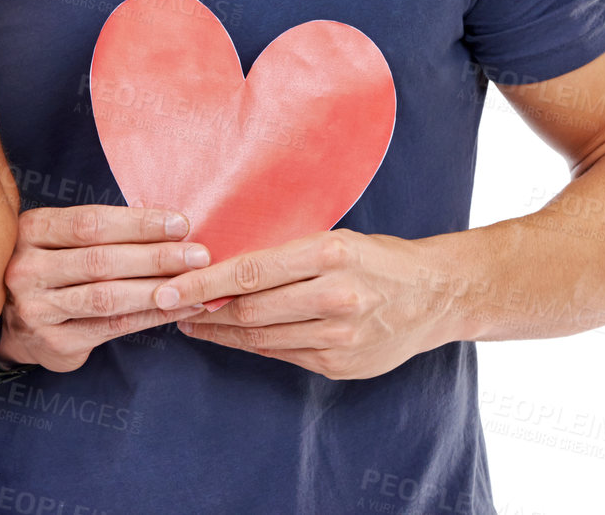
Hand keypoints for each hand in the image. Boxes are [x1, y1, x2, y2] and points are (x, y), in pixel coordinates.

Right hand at [0, 205, 212, 372]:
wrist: (9, 323)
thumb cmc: (51, 268)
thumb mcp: (59, 238)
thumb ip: (100, 230)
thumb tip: (167, 221)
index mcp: (31, 230)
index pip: (91, 223)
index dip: (138, 223)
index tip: (180, 223)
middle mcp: (28, 268)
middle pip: (102, 260)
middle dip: (156, 256)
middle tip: (199, 254)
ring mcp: (38, 308)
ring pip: (108, 296)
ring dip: (157, 288)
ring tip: (195, 283)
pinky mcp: (55, 342)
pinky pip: (111, 327)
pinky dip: (149, 317)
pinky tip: (177, 309)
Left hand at [152, 229, 458, 379]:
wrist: (435, 295)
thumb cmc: (378, 258)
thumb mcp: (334, 239)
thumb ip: (284, 255)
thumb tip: (223, 266)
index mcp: (330, 254)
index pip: (251, 270)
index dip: (204, 282)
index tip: (169, 287)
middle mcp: (335, 296)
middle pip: (250, 308)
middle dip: (202, 309)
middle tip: (168, 305)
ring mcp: (340, 337)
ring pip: (261, 337)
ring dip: (220, 331)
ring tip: (192, 321)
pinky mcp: (342, 366)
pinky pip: (284, 354)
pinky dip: (254, 344)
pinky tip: (234, 335)